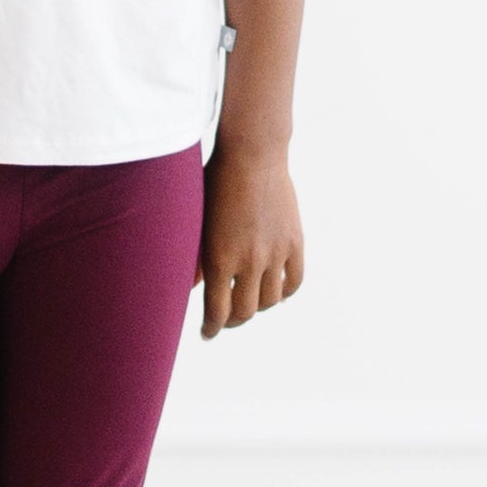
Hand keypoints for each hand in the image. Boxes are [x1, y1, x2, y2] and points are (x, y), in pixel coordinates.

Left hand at [196, 144, 302, 335]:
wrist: (253, 154)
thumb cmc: (215, 181)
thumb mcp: (197, 219)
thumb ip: (194, 257)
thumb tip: (192, 286)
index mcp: (219, 257)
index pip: (216, 311)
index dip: (211, 328)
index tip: (207, 333)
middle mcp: (249, 260)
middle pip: (244, 312)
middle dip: (232, 321)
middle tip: (226, 319)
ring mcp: (275, 252)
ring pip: (269, 301)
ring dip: (257, 307)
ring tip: (248, 302)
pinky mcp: (294, 241)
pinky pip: (294, 281)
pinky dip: (284, 292)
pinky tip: (274, 291)